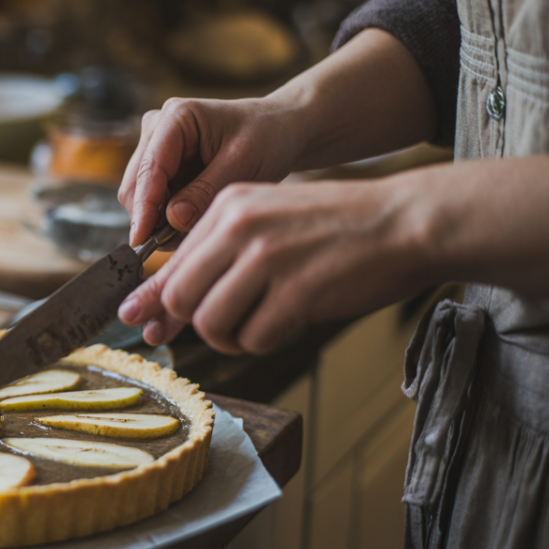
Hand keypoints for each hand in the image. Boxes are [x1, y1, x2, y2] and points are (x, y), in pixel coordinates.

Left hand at [118, 178, 428, 352]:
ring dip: (228, 338)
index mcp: (228, 205)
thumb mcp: (266, 223)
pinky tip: (282, 326)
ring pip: (211, 321)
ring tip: (255, 328)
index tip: (143, 322)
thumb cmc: (334, 229)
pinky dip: (261, 343)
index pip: (172, 263)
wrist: (404, 222)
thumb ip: (213, 256)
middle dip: (193, 322)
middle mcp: (241, 226)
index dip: (157, 300)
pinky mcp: (297, 290)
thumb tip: (151, 304)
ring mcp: (268, 258)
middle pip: (180, 296)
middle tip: (223, 326)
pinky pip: (253, 337)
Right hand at [119, 96, 302, 246]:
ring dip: (162, 219)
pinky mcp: (160, 165)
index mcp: (176, 118)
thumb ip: (205, 192)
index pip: (149, 170)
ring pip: (141, 197)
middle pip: (135, 186)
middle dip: (153, 217)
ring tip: (198, 224)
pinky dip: (169, 216)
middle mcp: (157, 129)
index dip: (144, 208)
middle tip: (185, 239)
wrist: (278, 130)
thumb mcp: (242, 164)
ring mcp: (155, 147)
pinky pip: (153, 200)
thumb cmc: (266, 138)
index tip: (142, 241)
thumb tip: (172, 219)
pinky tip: (195, 216)